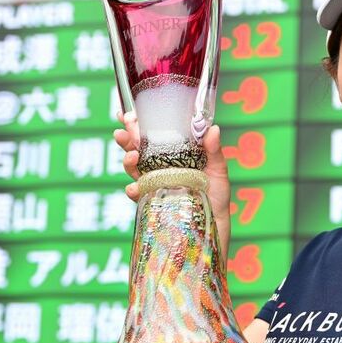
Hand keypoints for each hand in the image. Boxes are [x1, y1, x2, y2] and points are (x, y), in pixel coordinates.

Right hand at [113, 111, 231, 257]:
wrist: (216, 229)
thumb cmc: (217, 199)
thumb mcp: (218, 172)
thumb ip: (214, 151)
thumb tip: (213, 129)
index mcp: (173, 155)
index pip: (151, 135)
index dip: (136, 124)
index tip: (125, 113)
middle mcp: (159, 168)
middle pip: (136, 149)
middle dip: (126, 139)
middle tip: (123, 132)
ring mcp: (154, 185)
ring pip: (133, 169)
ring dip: (127, 161)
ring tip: (132, 156)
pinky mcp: (153, 204)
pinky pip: (137, 196)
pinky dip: (132, 191)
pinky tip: (134, 188)